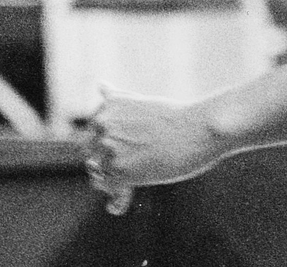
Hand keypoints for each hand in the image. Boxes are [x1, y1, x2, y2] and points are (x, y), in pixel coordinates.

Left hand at [83, 87, 226, 213]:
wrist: (196, 129)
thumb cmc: (175, 118)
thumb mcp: (141, 103)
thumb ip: (118, 100)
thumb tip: (100, 84)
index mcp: (108, 105)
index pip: (92, 132)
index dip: (108, 146)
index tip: (127, 150)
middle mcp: (102, 122)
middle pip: (90, 153)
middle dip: (107, 164)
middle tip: (132, 170)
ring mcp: (108, 145)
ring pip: (98, 173)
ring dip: (112, 183)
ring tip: (129, 188)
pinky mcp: (117, 169)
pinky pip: (110, 190)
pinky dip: (117, 200)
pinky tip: (122, 203)